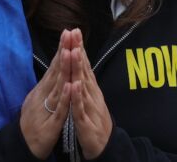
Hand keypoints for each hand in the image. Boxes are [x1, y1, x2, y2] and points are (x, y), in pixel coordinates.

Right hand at [20, 30, 73, 158]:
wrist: (23, 146)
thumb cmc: (34, 122)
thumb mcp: (39, 99)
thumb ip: (47, 85)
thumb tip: (54, 68)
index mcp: (42, 89)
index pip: (54, 66)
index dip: (61, 49)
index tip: (68, 33)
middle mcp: (43, 95)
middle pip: (55, 71)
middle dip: (63, 51)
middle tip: (69, 33)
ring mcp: (46, 108)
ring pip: (57, 86)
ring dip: (64, 69)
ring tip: (70, 52)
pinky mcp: (50, 123)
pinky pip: (59, 109)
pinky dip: (65, 97)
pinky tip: (70, 86)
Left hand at [69, 29, 111, 159]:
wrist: (103, 145)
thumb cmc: (93, 119)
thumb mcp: (88, 97)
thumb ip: (85, 81)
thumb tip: (82, 63)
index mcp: (89, 88)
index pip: (83, 64)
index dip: (78, 47)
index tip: (74, 31)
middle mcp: (91, 93)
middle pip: (83, 69)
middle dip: (78, 50)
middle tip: (74, 33)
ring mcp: (88, 105)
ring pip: (82, 84)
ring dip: (78, 68)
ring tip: (73, 52)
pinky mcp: (85, 120)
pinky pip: (80, 107)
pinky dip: (77, 96)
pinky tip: (75, 85)